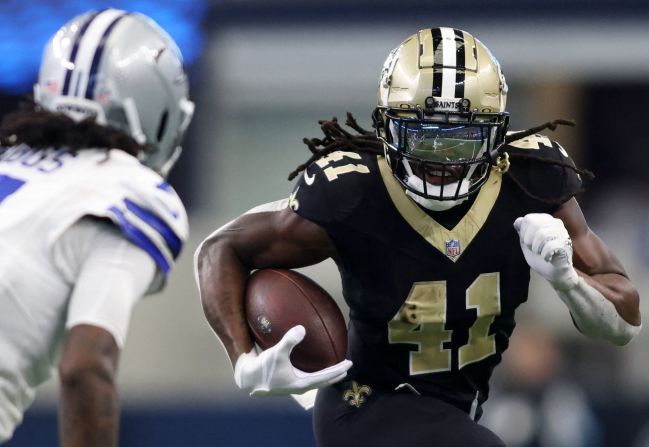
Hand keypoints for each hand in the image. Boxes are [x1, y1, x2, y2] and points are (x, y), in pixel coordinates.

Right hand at [233, 325, 351, 395]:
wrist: (247, 379)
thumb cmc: (262, 368)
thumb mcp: (276, 352)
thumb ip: (289, 341)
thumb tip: (302, 328)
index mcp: (301, 383)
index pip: (325, 378)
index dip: (338, 370)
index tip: (350, 363)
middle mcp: (300, 386)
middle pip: (323, 382)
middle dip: (336, 373)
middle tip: (348, 365)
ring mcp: (294, 385)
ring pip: (316, 380)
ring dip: (326, 374)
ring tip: (333, 365)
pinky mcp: (288, 381)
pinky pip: (307, 376)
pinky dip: (314, 370)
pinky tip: (311, 361)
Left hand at [514, 213, 578, 290]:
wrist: (554, 273)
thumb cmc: (540, 257)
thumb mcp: (526, 243)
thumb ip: (522, 232)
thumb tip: (518, 221)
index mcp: (545, 220)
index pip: (528, 219)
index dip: (523, 233)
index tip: (529, 243)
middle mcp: (555, 223)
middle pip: (533, 223)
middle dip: (528, 240)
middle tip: (534, 249)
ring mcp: (562, 232)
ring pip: (541, 234)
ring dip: (536, 248)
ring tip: (541, 253)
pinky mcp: (566, 244)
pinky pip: (549, 246)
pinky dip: (544, 255)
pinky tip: (548, 258)